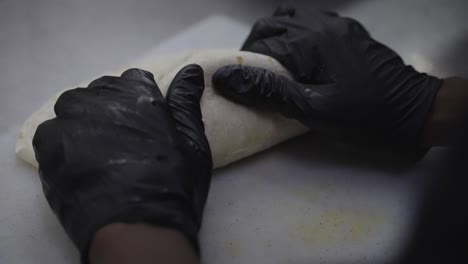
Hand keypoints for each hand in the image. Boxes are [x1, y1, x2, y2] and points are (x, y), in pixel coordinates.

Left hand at [33, 66, 211, 260]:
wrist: (137, 226)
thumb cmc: (174, 183)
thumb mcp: (191, 140)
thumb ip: (186, 100)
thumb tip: (191, 69)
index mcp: (137, 93)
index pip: (134, 79)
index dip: (140, 101)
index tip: (144, 122)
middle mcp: (101, 98)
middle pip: (102, 91)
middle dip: (113, 109)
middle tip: (123, 141)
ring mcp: (71, 120)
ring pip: (74, 108)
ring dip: (86, 122)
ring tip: (99, 151)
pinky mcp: (49, 145)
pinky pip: (52, 132)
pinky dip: (63, 143)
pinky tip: (79, 163)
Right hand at [213, 5, 441, 145]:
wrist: (414, 113)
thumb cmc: (365, 116)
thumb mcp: (313, 110)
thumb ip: (269, 91)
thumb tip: (226, 78)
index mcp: (312, 42)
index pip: (263, 42)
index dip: (245, 62)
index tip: (238, 83)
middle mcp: (323, 25)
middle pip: (274, 24)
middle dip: (256, 46)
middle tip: (253, 74)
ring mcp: (338, 25)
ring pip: (292, 17)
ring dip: (275, 36)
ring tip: (272, 64)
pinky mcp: (349, 32)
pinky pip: (313, 21)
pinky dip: (295, 33)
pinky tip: (298, 55)